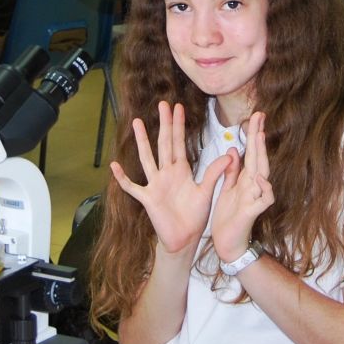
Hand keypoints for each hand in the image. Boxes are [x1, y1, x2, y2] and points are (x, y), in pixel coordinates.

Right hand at [110, 101, 232, 257]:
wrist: (185, 239)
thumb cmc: (195, 216)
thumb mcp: (206, 192)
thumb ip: (215, 173)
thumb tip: (229, 155)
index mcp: (181, 170)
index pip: (179, 142)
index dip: (178, 125)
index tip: (177, 107)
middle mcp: (167, 173)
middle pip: (164, 143)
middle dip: (164, 124)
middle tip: (162, 104)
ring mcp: (155, 184)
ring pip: (147, 158)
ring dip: (142, 141)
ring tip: (138, 123)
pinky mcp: (147, 198)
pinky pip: (132, 187)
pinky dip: (122, 178)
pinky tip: (114, 166)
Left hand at [208, 113, 272, 261]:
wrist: (227, 242)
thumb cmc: (229, 216)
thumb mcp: (228, 189)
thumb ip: (232, 170)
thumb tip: (233, 149)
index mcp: (246, 179)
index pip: (251, 153)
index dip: (253, 135)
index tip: (255, 116)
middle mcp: (253, 186)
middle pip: (258, 158)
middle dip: (258, 138)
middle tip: (259, 117)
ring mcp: (254, 198)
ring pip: (263, 174)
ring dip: (262, 156)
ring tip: (259, 138)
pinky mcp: (252, 212)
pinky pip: (264, 199)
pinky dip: (264, 189)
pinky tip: (259, 178)